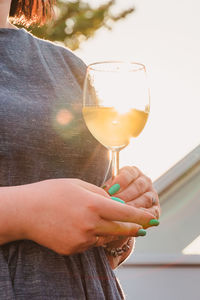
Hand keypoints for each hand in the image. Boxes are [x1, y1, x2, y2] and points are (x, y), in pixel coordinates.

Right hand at [21, 178, 155, 254]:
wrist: (26, 211)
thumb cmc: (52, 192)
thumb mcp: (79, 185)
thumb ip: (101, 194)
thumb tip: (115, 202)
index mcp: (94, 205)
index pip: (126, 213)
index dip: (141, 216)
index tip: (152, 218)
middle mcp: (91, 225)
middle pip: (121, 229)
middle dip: (133, 227)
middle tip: (141, 226)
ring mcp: (82, 240)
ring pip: (106, 237)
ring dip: (111, 230)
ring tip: (103, 220)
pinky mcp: (73, 249)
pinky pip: (91, 243)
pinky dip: (93, 235)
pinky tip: (82, 225)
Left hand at [99, 166, 159, 245]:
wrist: (117, 212)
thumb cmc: (111, 197)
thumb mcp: (108, 189)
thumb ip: (108, 189)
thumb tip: (104, 192)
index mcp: (133, 172)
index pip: (128, 173)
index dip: (120, 182)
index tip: (110, 190)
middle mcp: (145, 181)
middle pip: (138, 186)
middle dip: (125, 196)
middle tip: (114, 203)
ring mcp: (152, 195)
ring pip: (145, 199)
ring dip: (133, 206)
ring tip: (121, 213)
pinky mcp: (156, 209)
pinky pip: (152, 212)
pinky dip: (144, 216)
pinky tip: (134, 220)